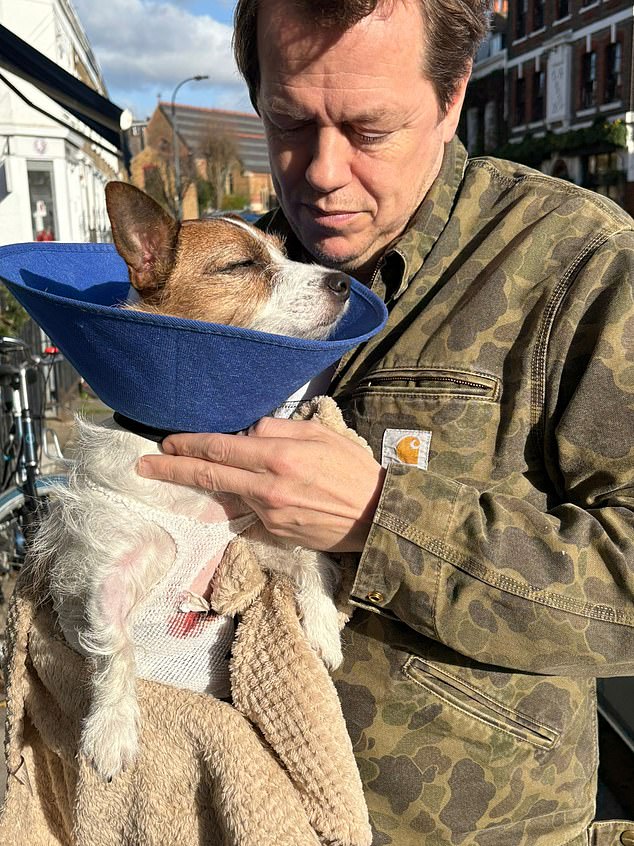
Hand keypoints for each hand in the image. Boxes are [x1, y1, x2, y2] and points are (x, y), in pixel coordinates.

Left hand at [137, 417, 385, 551]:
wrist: (379, 517)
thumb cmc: (353, 469)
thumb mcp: (322, 434)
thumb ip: (280, 429)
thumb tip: (249, 431)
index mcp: (279, 456)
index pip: (221, 447)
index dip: (189, 444)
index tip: (165, 442)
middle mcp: (267, 487)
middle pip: (210, 474)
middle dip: (172, 468)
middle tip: (144, 465)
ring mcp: (269, 515)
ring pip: (226, 495)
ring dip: (198, 486)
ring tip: (175, 475)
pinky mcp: (276, 534)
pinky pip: (249, 513)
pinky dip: (238, 502)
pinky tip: (233, 496)